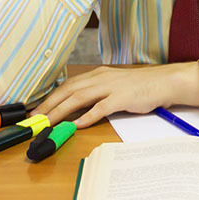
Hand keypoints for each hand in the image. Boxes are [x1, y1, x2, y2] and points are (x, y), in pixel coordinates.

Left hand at [36, 63, 198, 128]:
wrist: (165, 82)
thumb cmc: (140, 87)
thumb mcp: (114, 86)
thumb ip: (96, 95)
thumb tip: (75, 109)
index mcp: (97, 75)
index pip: (67, 85)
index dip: (50, 98)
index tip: (36, 111)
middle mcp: (101, 77)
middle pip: (68, 90)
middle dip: (48, 105)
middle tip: (34, 119)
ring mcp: (111, 86)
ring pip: (79, 97)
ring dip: (61, 111)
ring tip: (47, 123)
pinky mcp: (122, 97)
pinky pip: (101, 107)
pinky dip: (88, 116)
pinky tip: (77, 124)